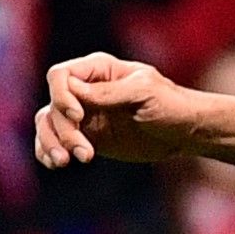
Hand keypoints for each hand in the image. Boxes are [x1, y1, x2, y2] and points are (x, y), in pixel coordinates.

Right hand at [35, 53, 197, 168]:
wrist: (186, 131)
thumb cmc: (172, 105)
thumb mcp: (146, 93)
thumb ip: (111, 92)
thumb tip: (75, 92)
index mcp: (98, 69)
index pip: (60, 76)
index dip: (61, 95)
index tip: (77, 115)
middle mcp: (84, 90)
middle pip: (53, 105)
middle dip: (63, 130)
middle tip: (85, 153)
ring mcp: (83, 114)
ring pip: (48, 124)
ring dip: (50, 143)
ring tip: (64, 162)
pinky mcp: (86, 136)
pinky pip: (56, 141)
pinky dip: (48, 151)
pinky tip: (54, 164)